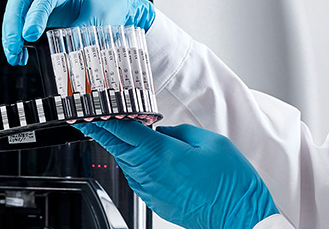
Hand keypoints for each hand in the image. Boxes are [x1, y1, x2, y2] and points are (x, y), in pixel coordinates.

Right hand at [2, 0, 154, 64]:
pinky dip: (18, 38)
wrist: (116, 6)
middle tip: (14, 47)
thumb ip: (80, 35)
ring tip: (15, 56)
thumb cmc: (109, 6)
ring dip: (12, 34)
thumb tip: (65, 53)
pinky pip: (22, 23)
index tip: (30, 35)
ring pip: (17, 11)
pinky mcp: (40, 13)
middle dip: (13, 24)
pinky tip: (20, 54)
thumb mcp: (99, 22)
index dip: (35, 16)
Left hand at [76, 121, 278, 228]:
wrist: (240, 218)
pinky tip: (144, 157)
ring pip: (126, 162)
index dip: (102, 118)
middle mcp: (151, 173)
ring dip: (121, 147)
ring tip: (121, 134)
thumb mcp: (210, 142)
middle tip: (90, 119)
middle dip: (102, 131)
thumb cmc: (231, 184)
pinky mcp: (156, 201)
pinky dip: (135, 164)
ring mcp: (151, 190)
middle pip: (117, 146)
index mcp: (162, 153)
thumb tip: (164, 131)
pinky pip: (138, 177)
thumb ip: (180, 132)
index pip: (122, 130)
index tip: (88, 112)